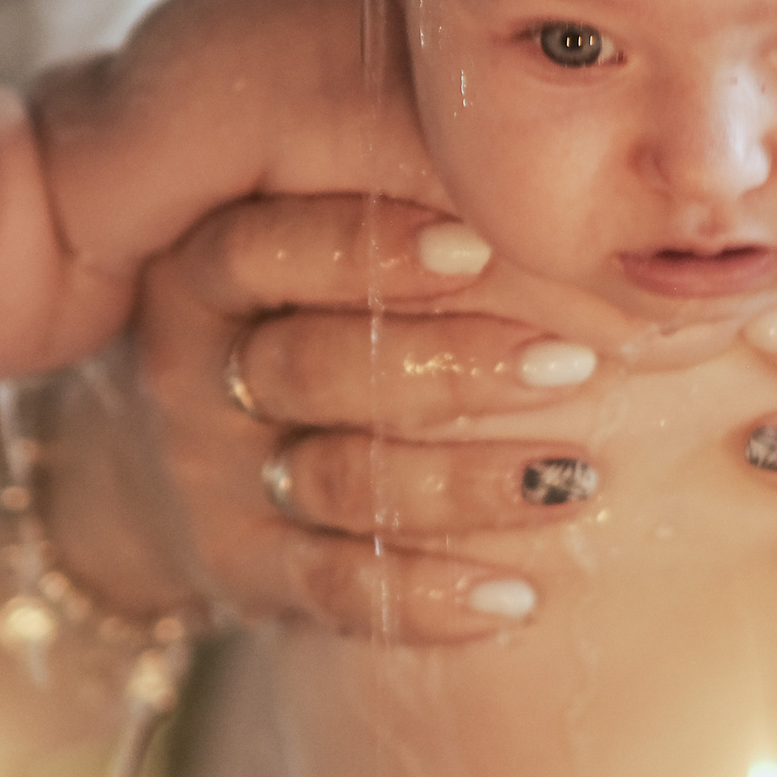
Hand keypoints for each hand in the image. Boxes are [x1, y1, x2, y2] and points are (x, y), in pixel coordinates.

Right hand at [132, 194, 609, 642]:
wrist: (218, 438)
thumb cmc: (329, 294)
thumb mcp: (332, 226)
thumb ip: (419, 186)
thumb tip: (580, 178)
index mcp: (210, 262)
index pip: (262, 249)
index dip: (365, 248)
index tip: (479, 246)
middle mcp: (195, 365)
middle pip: (306, 368)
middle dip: (447, 367)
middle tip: (571, 367)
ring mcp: (211, 474)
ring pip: (332, 480)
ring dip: (463, 486)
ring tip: (575, 482)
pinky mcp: (240, 565)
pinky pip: (331, 589)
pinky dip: (424, 599)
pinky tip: (515, 599)